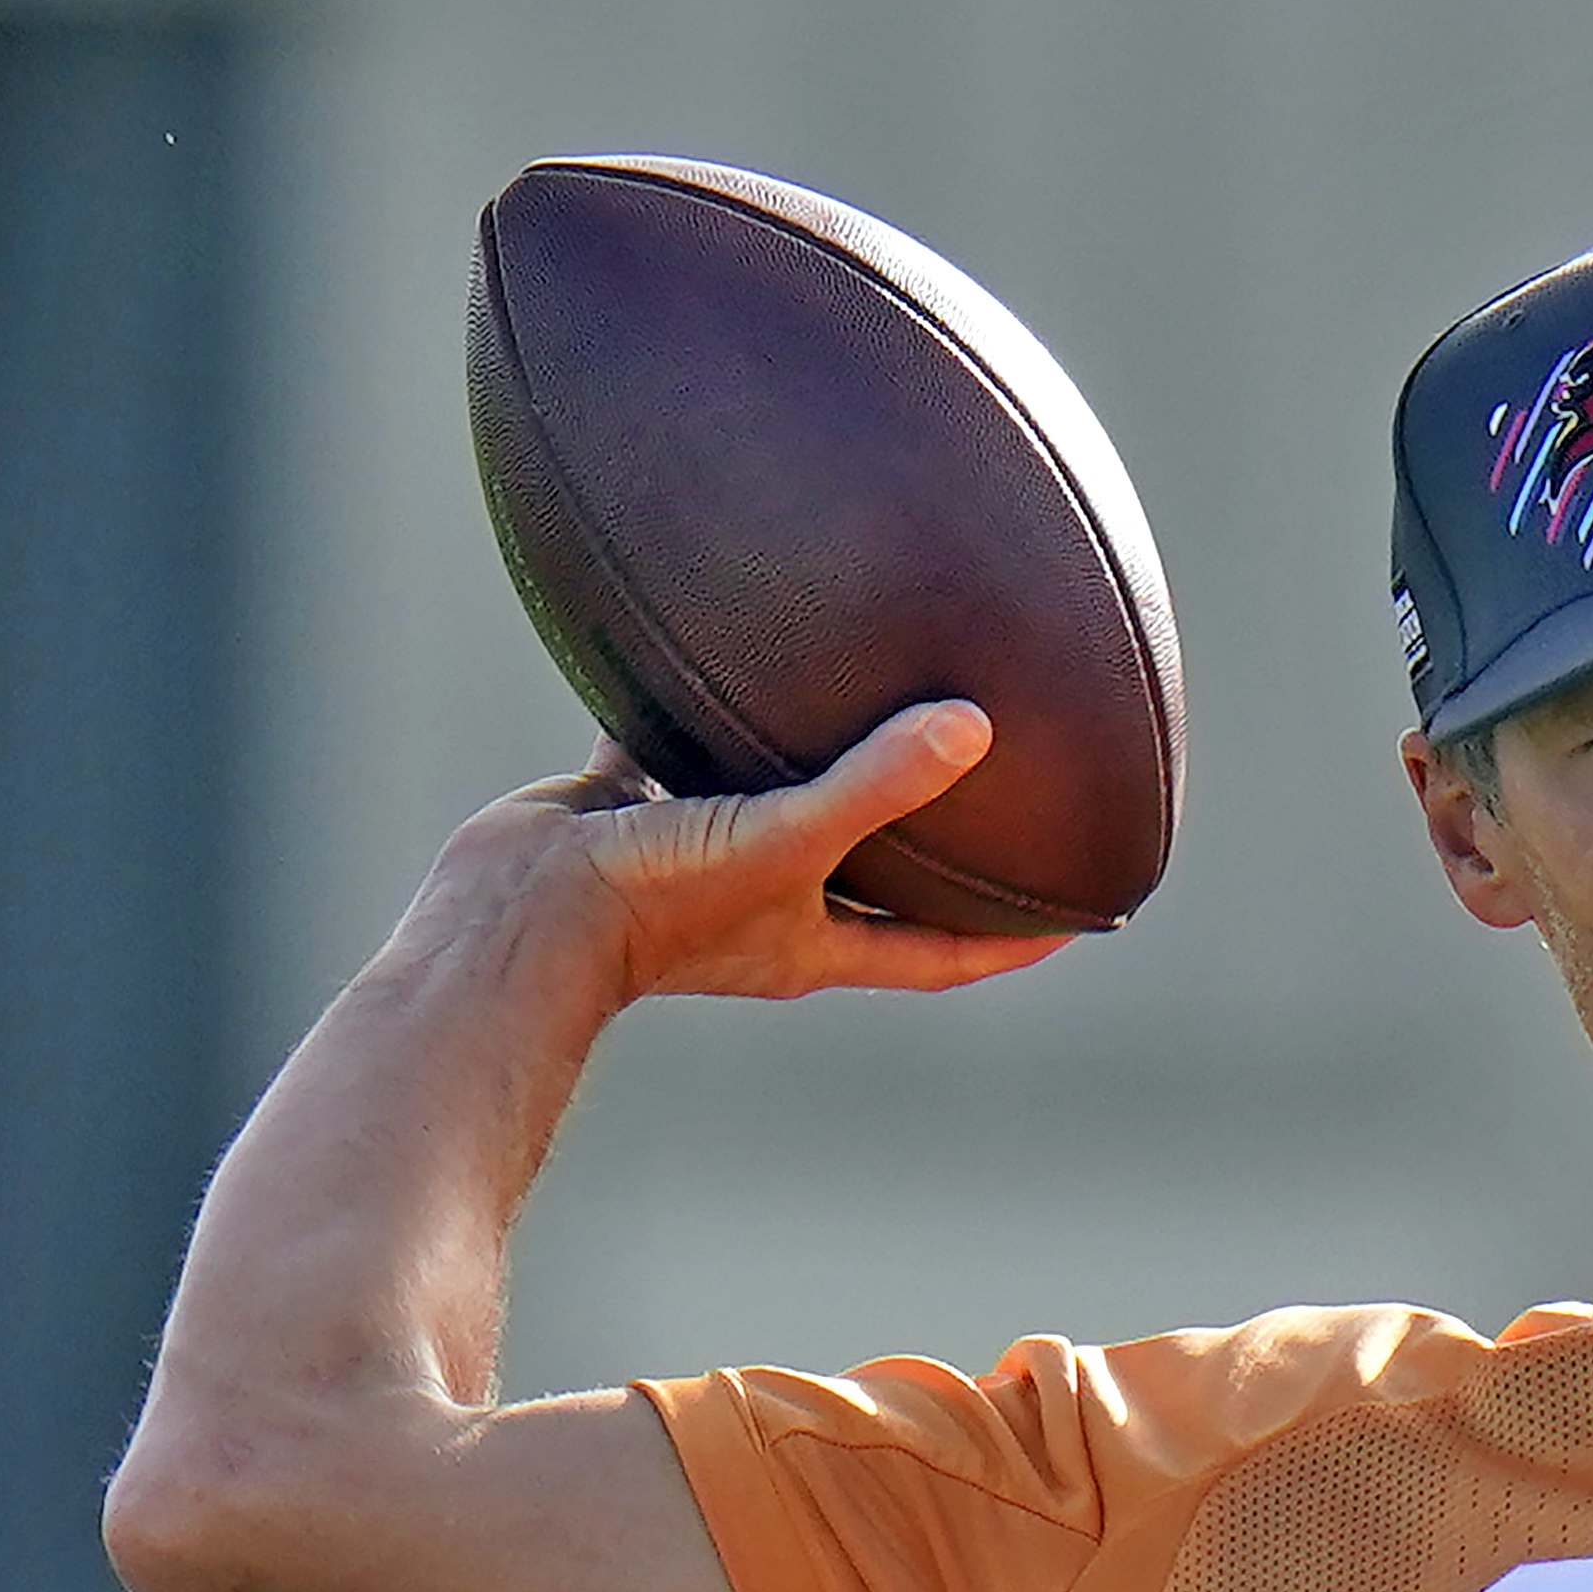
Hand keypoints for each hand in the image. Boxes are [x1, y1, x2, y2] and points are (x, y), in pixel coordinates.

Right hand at [406, 700, 1074, 1007]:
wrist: (514, 914)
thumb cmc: (655, 906)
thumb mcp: (786, 841)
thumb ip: (875, 787)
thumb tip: (973, 728)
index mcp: (815, 942)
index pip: (940, 953)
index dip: (1009, 939)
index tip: (1078, 911)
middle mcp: (768, 905)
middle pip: (874, 878)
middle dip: (927, 842)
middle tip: (993, 789)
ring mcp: (703, 858)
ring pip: (783, 805)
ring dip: (824, 763)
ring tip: (878, 694)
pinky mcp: (636, 808)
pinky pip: (687, 746)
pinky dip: (710, 704)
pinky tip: (737, 639)